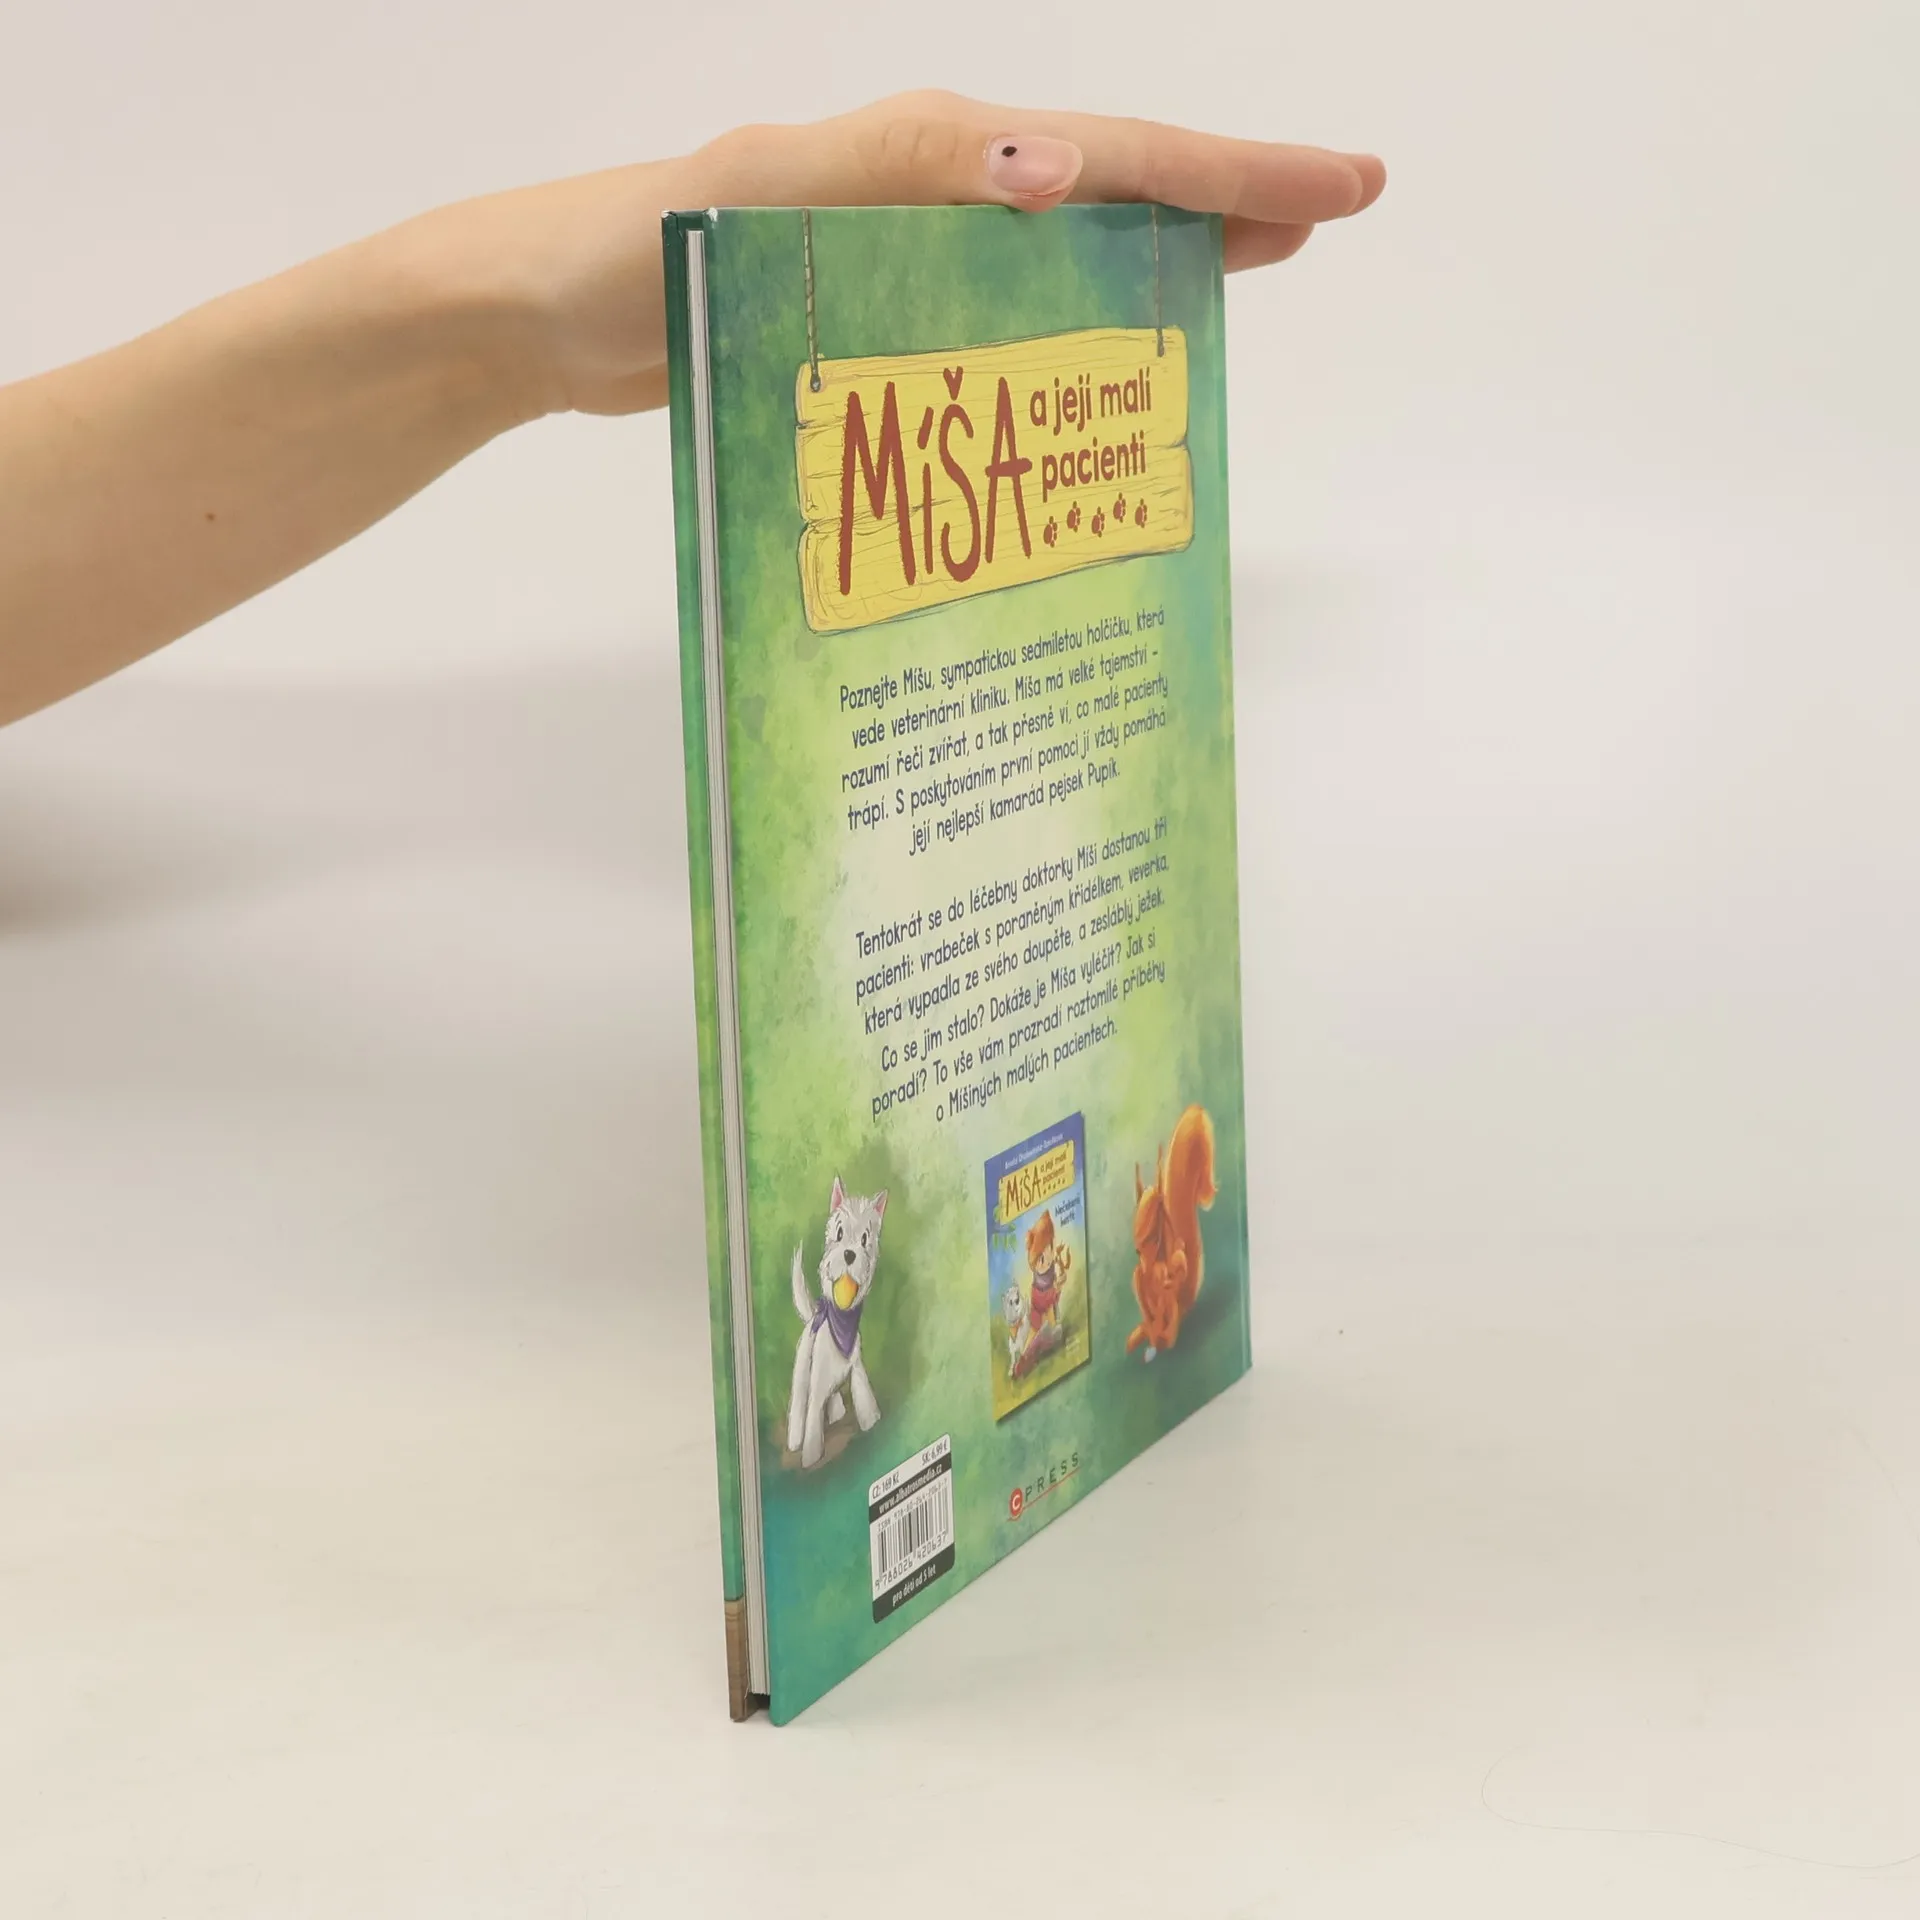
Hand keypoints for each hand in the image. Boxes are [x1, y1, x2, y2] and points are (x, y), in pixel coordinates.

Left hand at [448, 90, 1384, 418]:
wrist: (540, 313)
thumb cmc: (634, 252)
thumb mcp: (766, 197)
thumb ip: (902, 169)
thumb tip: (1059, 169)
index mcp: (929, 154)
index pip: (1115, 154)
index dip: (1235, 172)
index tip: (1341, 187)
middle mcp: (930, 192)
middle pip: (1109, 187)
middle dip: (1222, 197)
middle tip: (1325, 217)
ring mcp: (904, 251)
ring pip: (1062, 248)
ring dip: (1154, 255)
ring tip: (1242, 274)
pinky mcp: (871, 312)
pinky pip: (997, 310)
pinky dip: (1061, 326)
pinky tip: (1087, 367)